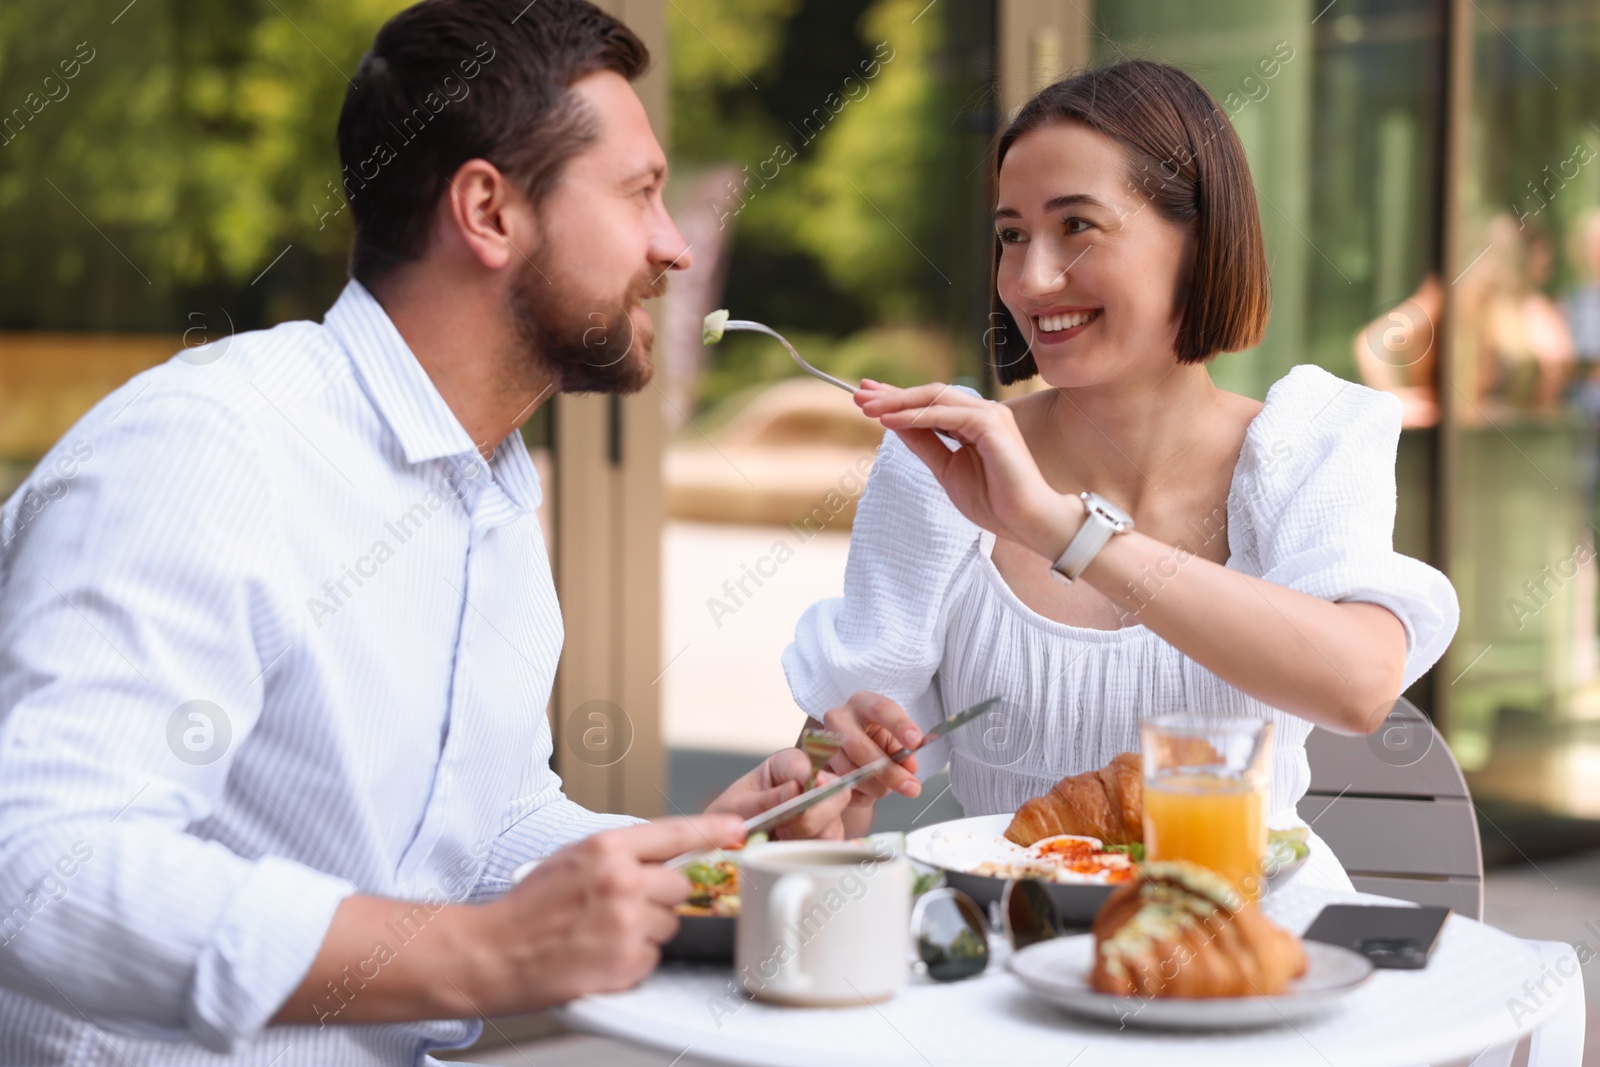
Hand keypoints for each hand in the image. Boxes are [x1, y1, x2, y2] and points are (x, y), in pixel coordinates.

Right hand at [469, 815, 743, 1008]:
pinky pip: (654, 956)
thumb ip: (618, 852)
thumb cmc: (528, 908)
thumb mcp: (572, 858)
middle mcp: (622, 881)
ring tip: (605, 932)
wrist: (493, 953)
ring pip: (670, 923)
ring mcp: (627, 923)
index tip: (737, 829)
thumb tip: (660, 854)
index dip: (712, 831)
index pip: (675, 832)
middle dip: (660, 897)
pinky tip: (602, 954)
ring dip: (647, 930)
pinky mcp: (627, 961)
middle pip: (679, 885)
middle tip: (622, 906)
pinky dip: (634, 958)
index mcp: (606, 848)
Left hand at [706, 748, 852, 839]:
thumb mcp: (737, 807)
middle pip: (834, 792)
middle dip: (811, 815)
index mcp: (786, 766)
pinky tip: (791, 853)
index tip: (798, 790)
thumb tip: (796, 789)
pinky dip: (813, 854)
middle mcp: (810, 786)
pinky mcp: (825, 839)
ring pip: (834, 823)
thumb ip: (765, 800)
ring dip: (808, 837)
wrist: (726, 847)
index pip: (806, 763)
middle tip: (783, 828)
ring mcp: (822, 813)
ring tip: (780, 841)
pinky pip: (832, 848)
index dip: (806, 775)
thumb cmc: (730, 819)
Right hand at [818, 692, 924, 830]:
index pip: (881, 709)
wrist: (852, 748)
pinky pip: (839, 787)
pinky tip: (868, 792)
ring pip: (847, 771)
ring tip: (889, 790)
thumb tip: (908, 768)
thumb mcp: (896, 739)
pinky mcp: (815, 766)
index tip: (915, 742)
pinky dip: (859, 795)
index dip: (899, 725)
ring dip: (874, 787)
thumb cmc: (877, 739)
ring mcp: (822, 743)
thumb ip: (905, 752)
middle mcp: (838, 718)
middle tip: (911, 788)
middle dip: (888, 771)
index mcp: (863, 703)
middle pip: (858, 746)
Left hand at [855, 380, 1082, 559]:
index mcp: (972, 424)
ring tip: (867, 407)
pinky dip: (916, 416)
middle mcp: (981, 413)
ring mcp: (988, 415)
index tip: (867, 397)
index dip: (898, 398)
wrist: (1025, 521)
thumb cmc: (993, 502)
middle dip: (892, 394)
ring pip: (936, 397)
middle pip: (930, 394)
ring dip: (899, 401)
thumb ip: (925, 445)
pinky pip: (946, 414)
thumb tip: (895, 426)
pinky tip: (891, 420)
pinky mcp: (991, 424)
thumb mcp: (947, 470)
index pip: (929, 404)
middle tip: (859, 394)